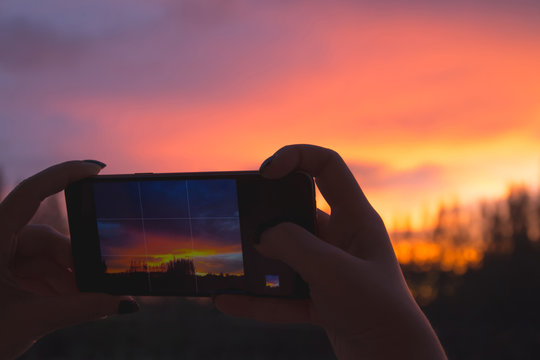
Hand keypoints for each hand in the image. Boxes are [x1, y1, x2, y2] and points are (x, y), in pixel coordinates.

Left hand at [0, 161, 138, 359]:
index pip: (29, 192)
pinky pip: (34, 271)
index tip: (96, 169)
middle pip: (45, 237)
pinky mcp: (1, 274)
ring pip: (42, 257)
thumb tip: (125, 302)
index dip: (63, 175)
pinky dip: (53, 286)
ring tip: (82, 302)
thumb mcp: (30, 319)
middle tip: (96, 282)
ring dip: (65, 279)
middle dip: (73, 262)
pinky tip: (67, 303)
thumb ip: (80, 309)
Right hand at [215, 145, 445, 358]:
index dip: (296, 157)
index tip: (265, 172)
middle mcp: (342, 239)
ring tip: (230, 262)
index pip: (327, 167)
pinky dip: (256, 299)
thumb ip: (294, 246)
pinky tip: (227, 301)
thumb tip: (260, 235)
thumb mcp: (333, 271)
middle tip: (242, 218)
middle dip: (268, 213)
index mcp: (355, 218)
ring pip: (285, 255)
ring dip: (259, 260)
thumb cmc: (378, 310)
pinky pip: (281, 295)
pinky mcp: (320, 299)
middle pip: (297, 210)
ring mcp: (330, 269)